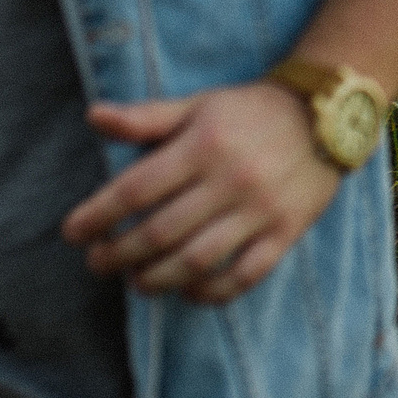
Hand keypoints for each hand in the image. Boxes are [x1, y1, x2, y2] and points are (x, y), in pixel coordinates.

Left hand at [62, 81, 343, 303]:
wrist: (324, 117)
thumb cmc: (248, 112)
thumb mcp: (197, 106)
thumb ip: (145, 117)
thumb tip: (93, 117)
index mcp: (203, 145)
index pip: (137, 189)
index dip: (98, 215)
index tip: (73, 232)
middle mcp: (230, 180)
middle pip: (161, 231)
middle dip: (118, 254)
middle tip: (97, 263)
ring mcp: (260, 210)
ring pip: (196, 260)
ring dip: (156, 279)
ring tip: (135, 281)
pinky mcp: (285, 233)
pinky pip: (243, 275)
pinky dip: (210, 292)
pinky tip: (187, 292)